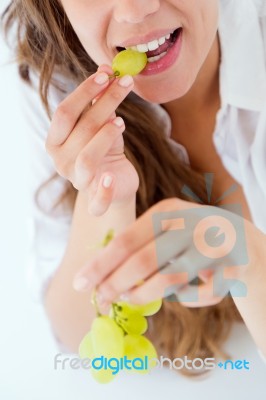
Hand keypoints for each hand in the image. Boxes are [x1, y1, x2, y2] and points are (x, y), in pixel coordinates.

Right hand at [45, 65, 138, 215]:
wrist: (114, 181)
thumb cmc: (104, 149)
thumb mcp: (101, 124)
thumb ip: (100, 102)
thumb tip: (107, 69)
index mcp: (55, 141)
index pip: (64, 113)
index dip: (85, 91)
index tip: (108, 74)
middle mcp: (61, 161)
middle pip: (81, 129)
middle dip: (105, 103)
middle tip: (126, 83)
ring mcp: (77, 182)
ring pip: (87, 159)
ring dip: (105, 137)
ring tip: (121, 123)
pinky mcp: (96, 200)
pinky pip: (97, 202)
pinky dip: (104, 191)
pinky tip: (112, 176)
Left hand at [73, 198, 255, 308]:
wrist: (241, 238)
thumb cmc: (191, 234)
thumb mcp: (166, 226)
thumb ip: (138, 244)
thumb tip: (100, 277)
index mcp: (168, 210)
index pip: (126, 239)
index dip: (100, 264)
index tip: (80, 283)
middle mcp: (190, 224)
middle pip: (143, 261)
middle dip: (115, 284)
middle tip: (100, 300)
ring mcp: (212, 246)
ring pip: (167, 280)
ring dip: (143, 295)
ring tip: (130, 298)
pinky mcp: (230, 269)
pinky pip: (196, 295)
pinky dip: (183, 300)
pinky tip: (180, 293)